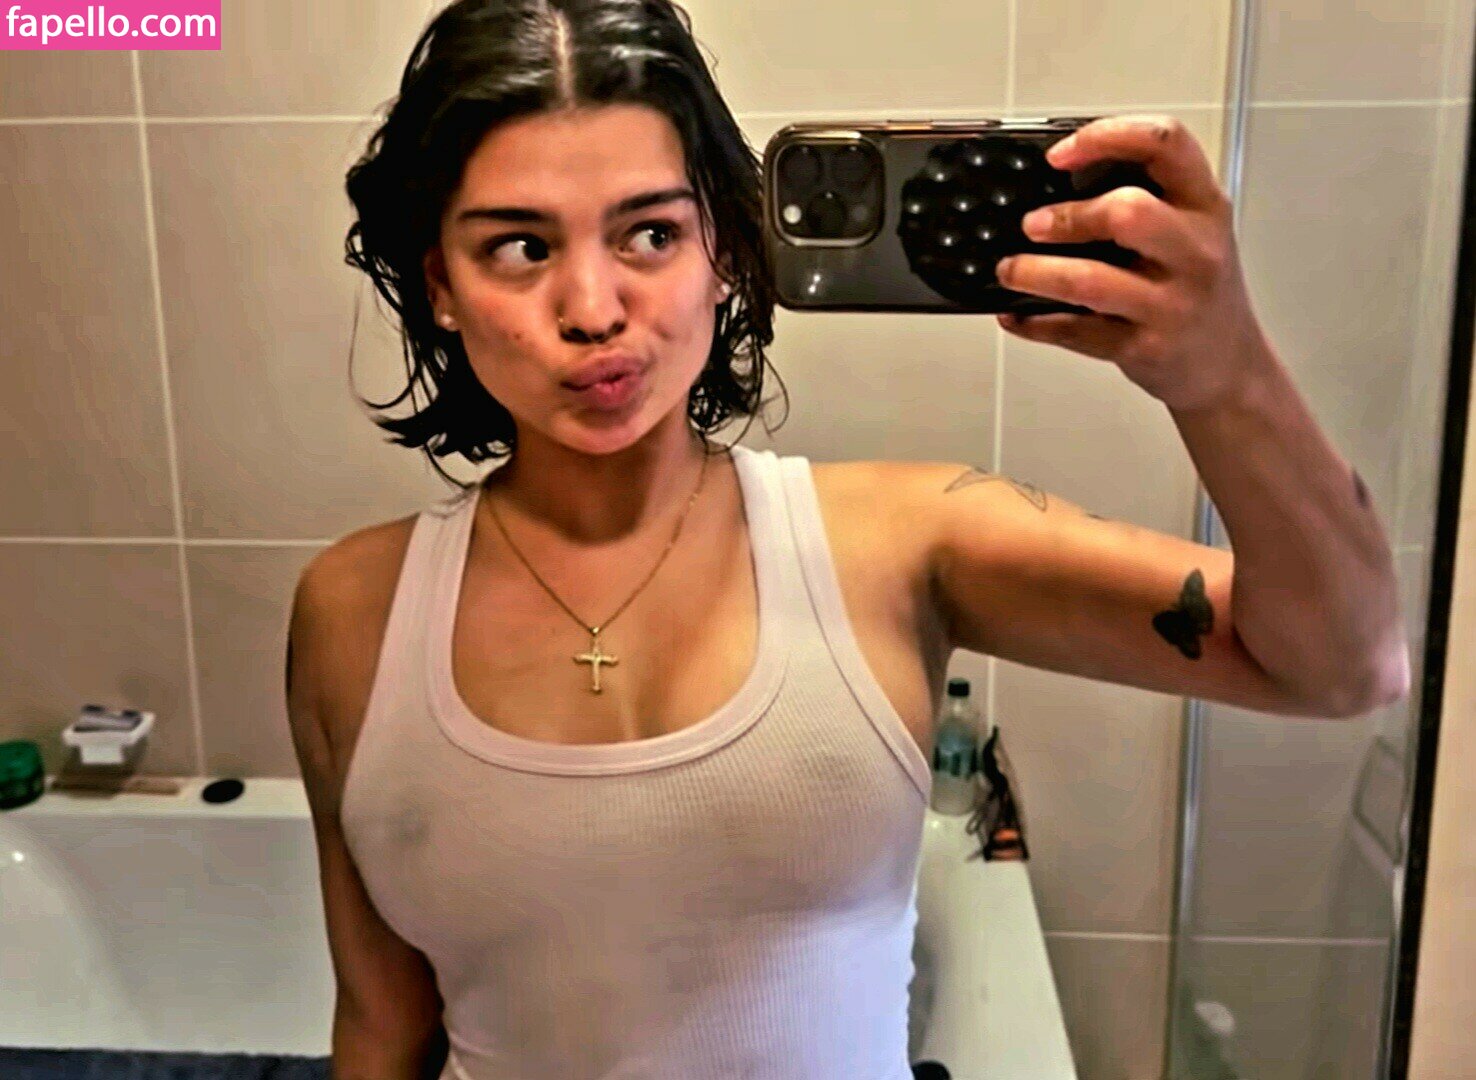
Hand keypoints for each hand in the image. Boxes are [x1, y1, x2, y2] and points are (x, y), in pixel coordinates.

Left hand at [995, 114, 1272, 412]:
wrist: (1228, 364)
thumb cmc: (1197, 287)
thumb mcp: (1192, 229)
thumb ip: (1144, 198)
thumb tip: (1055, 182)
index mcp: (1205, 205)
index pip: (1166, 144)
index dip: (1107, 137)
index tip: (1058, 154)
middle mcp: (1195, 251)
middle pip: (1128, 212)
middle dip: (1069, 216)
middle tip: (1031, 224)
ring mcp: (1172, 304)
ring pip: (1090, 281)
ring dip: (1036, 272)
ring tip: (1009, 269)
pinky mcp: (1145, 348)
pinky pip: (1076, 333)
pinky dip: (1034, 323)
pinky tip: (1014, 314)